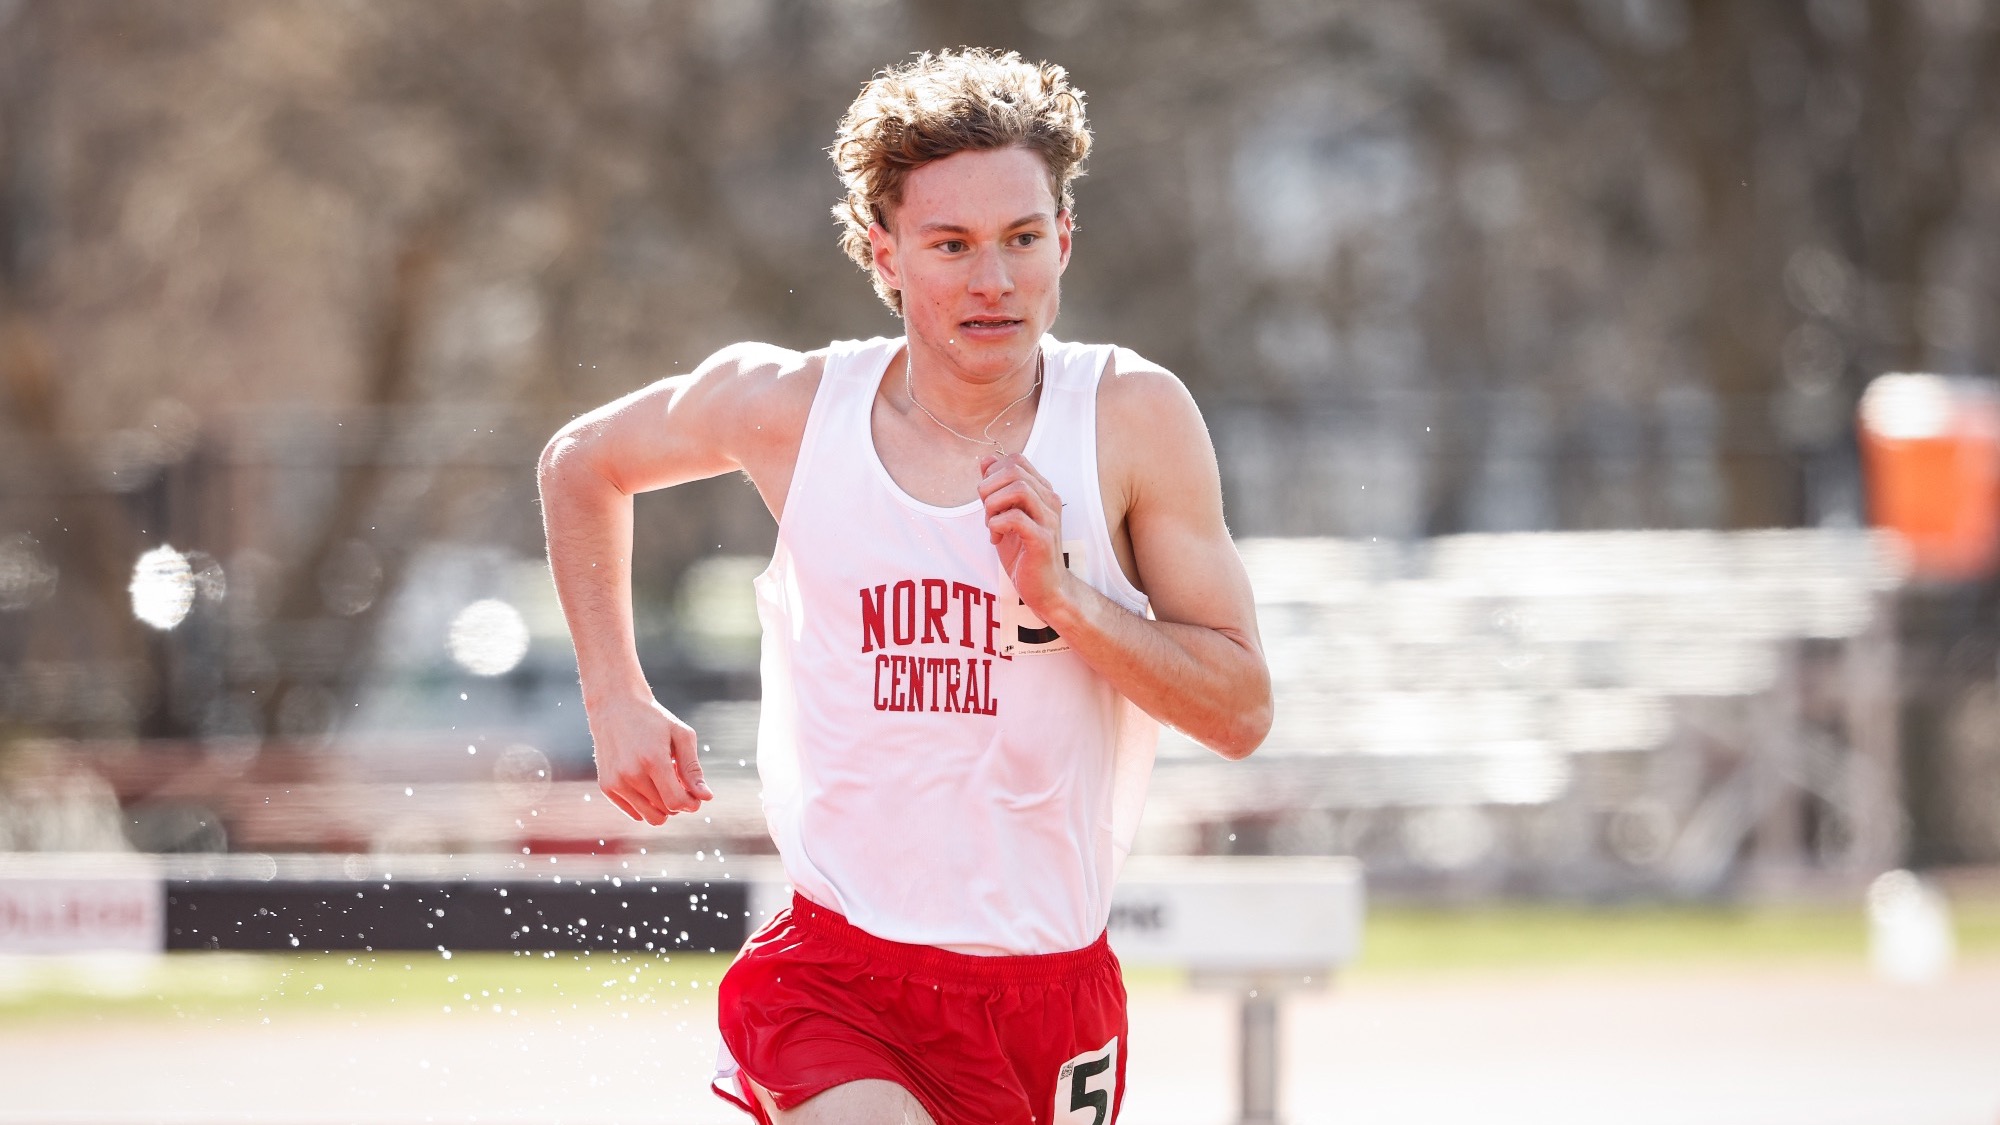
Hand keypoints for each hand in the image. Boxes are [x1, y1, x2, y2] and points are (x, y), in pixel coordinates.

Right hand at [585, 694, 712, 824]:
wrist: (615, 706)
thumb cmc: (654, 720)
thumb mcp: (681, 736)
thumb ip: (693, 769)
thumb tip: (706, 797)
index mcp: (652, 760)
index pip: (675, 801)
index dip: (690, 804)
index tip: (696, 796)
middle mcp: (630, 774)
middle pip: (665, 810)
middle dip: (678, 801)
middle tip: (678, 779)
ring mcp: (615, 782)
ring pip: (650, 816)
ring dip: (663, 804)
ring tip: (663, 780)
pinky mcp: (606, 787)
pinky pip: (635, 813)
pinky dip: (646, 804)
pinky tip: (648, 782)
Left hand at [978, 452, 1069, 617]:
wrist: (1045, 589)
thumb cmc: (1023, 552)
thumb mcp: (1004, 515)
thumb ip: (996, 489)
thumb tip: (985, 460)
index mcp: (1041, 491)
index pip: (1016, 460)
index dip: (993, 474)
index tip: (988, 499)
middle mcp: (1049, 500)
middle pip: (1014, 470)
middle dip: (989, 488)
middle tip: (986, 512)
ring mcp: (1048, 519)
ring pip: (1018, 488)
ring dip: (994, 504)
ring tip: (991, 524)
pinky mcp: (1043, 539)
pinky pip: (1015, 518)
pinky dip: (997, 525)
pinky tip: (996, 538)